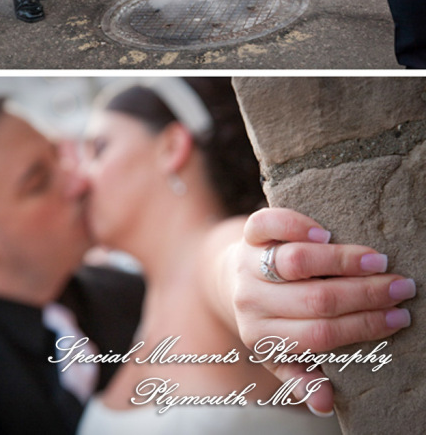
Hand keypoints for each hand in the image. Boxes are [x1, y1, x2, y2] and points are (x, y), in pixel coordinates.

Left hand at [233, 208, 414, 414]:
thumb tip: (325, 403)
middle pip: (315, 299)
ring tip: (379, 261)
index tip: (399, 317)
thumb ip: (301, 375)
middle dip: (366, 294)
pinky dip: (294, 226)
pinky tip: (324, 233)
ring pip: (296, 262)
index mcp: (264, 336)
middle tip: (401, 288)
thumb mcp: (279, 352)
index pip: (321, 335)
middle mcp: (252, 301)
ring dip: (342, 260)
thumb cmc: (270, 318)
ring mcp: (247, 266)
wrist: (227, 279)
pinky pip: (265, 226)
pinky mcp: (246, 236)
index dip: (363, 326)